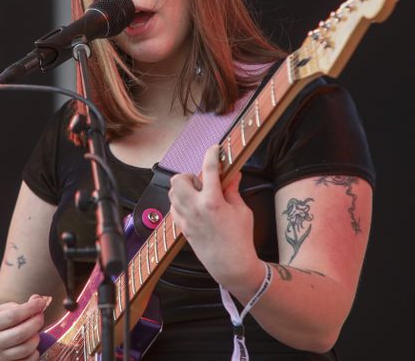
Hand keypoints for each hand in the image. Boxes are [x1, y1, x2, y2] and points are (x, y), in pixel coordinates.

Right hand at [0, 294, 50, 360]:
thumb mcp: (2, 310)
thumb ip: (21, 305)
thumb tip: (39, 300)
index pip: (14, 315)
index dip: (31, 308)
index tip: (41, 303)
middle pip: (22, 333)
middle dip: (36, 322)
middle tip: (40, 316)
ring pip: (26, 349)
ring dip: (36, 338)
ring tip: (35, 332)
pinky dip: (34, 353)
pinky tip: (31, 345)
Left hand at [168, 145, 260, 294]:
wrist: (230, 265)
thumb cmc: (240, 239)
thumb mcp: (242, 211)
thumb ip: (233, 190)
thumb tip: (233, 173)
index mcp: (212, 201)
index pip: (208, 168)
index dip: (212, 154)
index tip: (215, 149)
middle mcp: (195, 208)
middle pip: (178, 179)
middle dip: (190, 176)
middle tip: (204, 183)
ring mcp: (186, 218)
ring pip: (172, 192)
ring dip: (184, 188)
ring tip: (200, 195)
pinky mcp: (182, 228)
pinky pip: (173, 207)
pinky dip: (181, 202)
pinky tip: (194, 207)